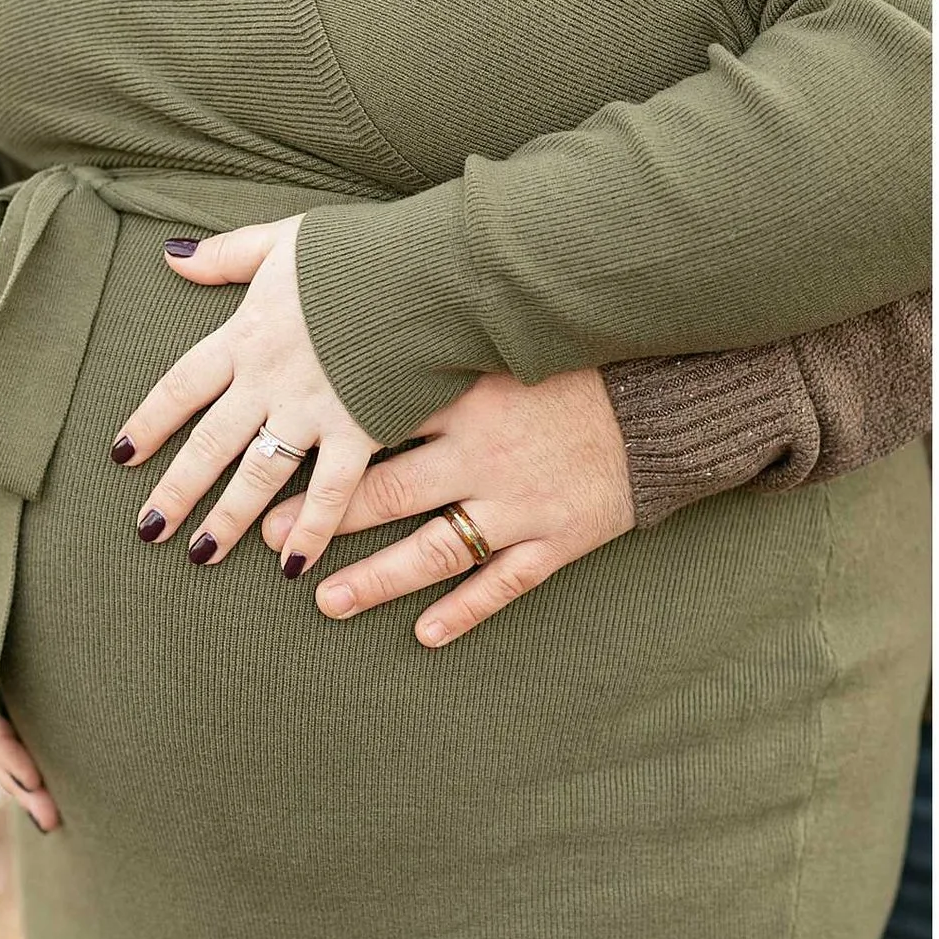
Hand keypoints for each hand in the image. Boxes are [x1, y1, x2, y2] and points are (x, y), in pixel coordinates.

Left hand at [113, 216, 378, 575]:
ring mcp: (312, 411)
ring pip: (258, 475)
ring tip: (200, 554)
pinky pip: (329, 492)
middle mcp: (268, 380)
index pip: (182, 386)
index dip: (150, 421)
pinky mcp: (361, 431)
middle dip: (176, 488)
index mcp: (246, 334)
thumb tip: (172, 256)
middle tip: (150, 529)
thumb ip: (227, 254)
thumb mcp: (282, 239)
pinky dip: (311, 530)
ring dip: (227, 517)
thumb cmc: (358, 250)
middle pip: (209, 443)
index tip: (122, 456)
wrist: (418, 270)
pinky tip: (291, 564)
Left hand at [256, 369, 635, 646]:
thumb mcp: (512, 335)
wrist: (672, 401)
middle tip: (268, 536)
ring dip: (379, 579)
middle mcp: (488, 456)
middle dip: (326, 519)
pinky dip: (466, 610)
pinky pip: (506, 582)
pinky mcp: (561, 538)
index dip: (319, 447)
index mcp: (472, 398)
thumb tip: (369, 303)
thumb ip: (442, 332)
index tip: (266, 460)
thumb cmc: (588, 361)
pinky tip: (426, 635)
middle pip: (391, 493)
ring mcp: (524, 503)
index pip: (377, 425)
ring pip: (438, 549)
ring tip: (326, 600)